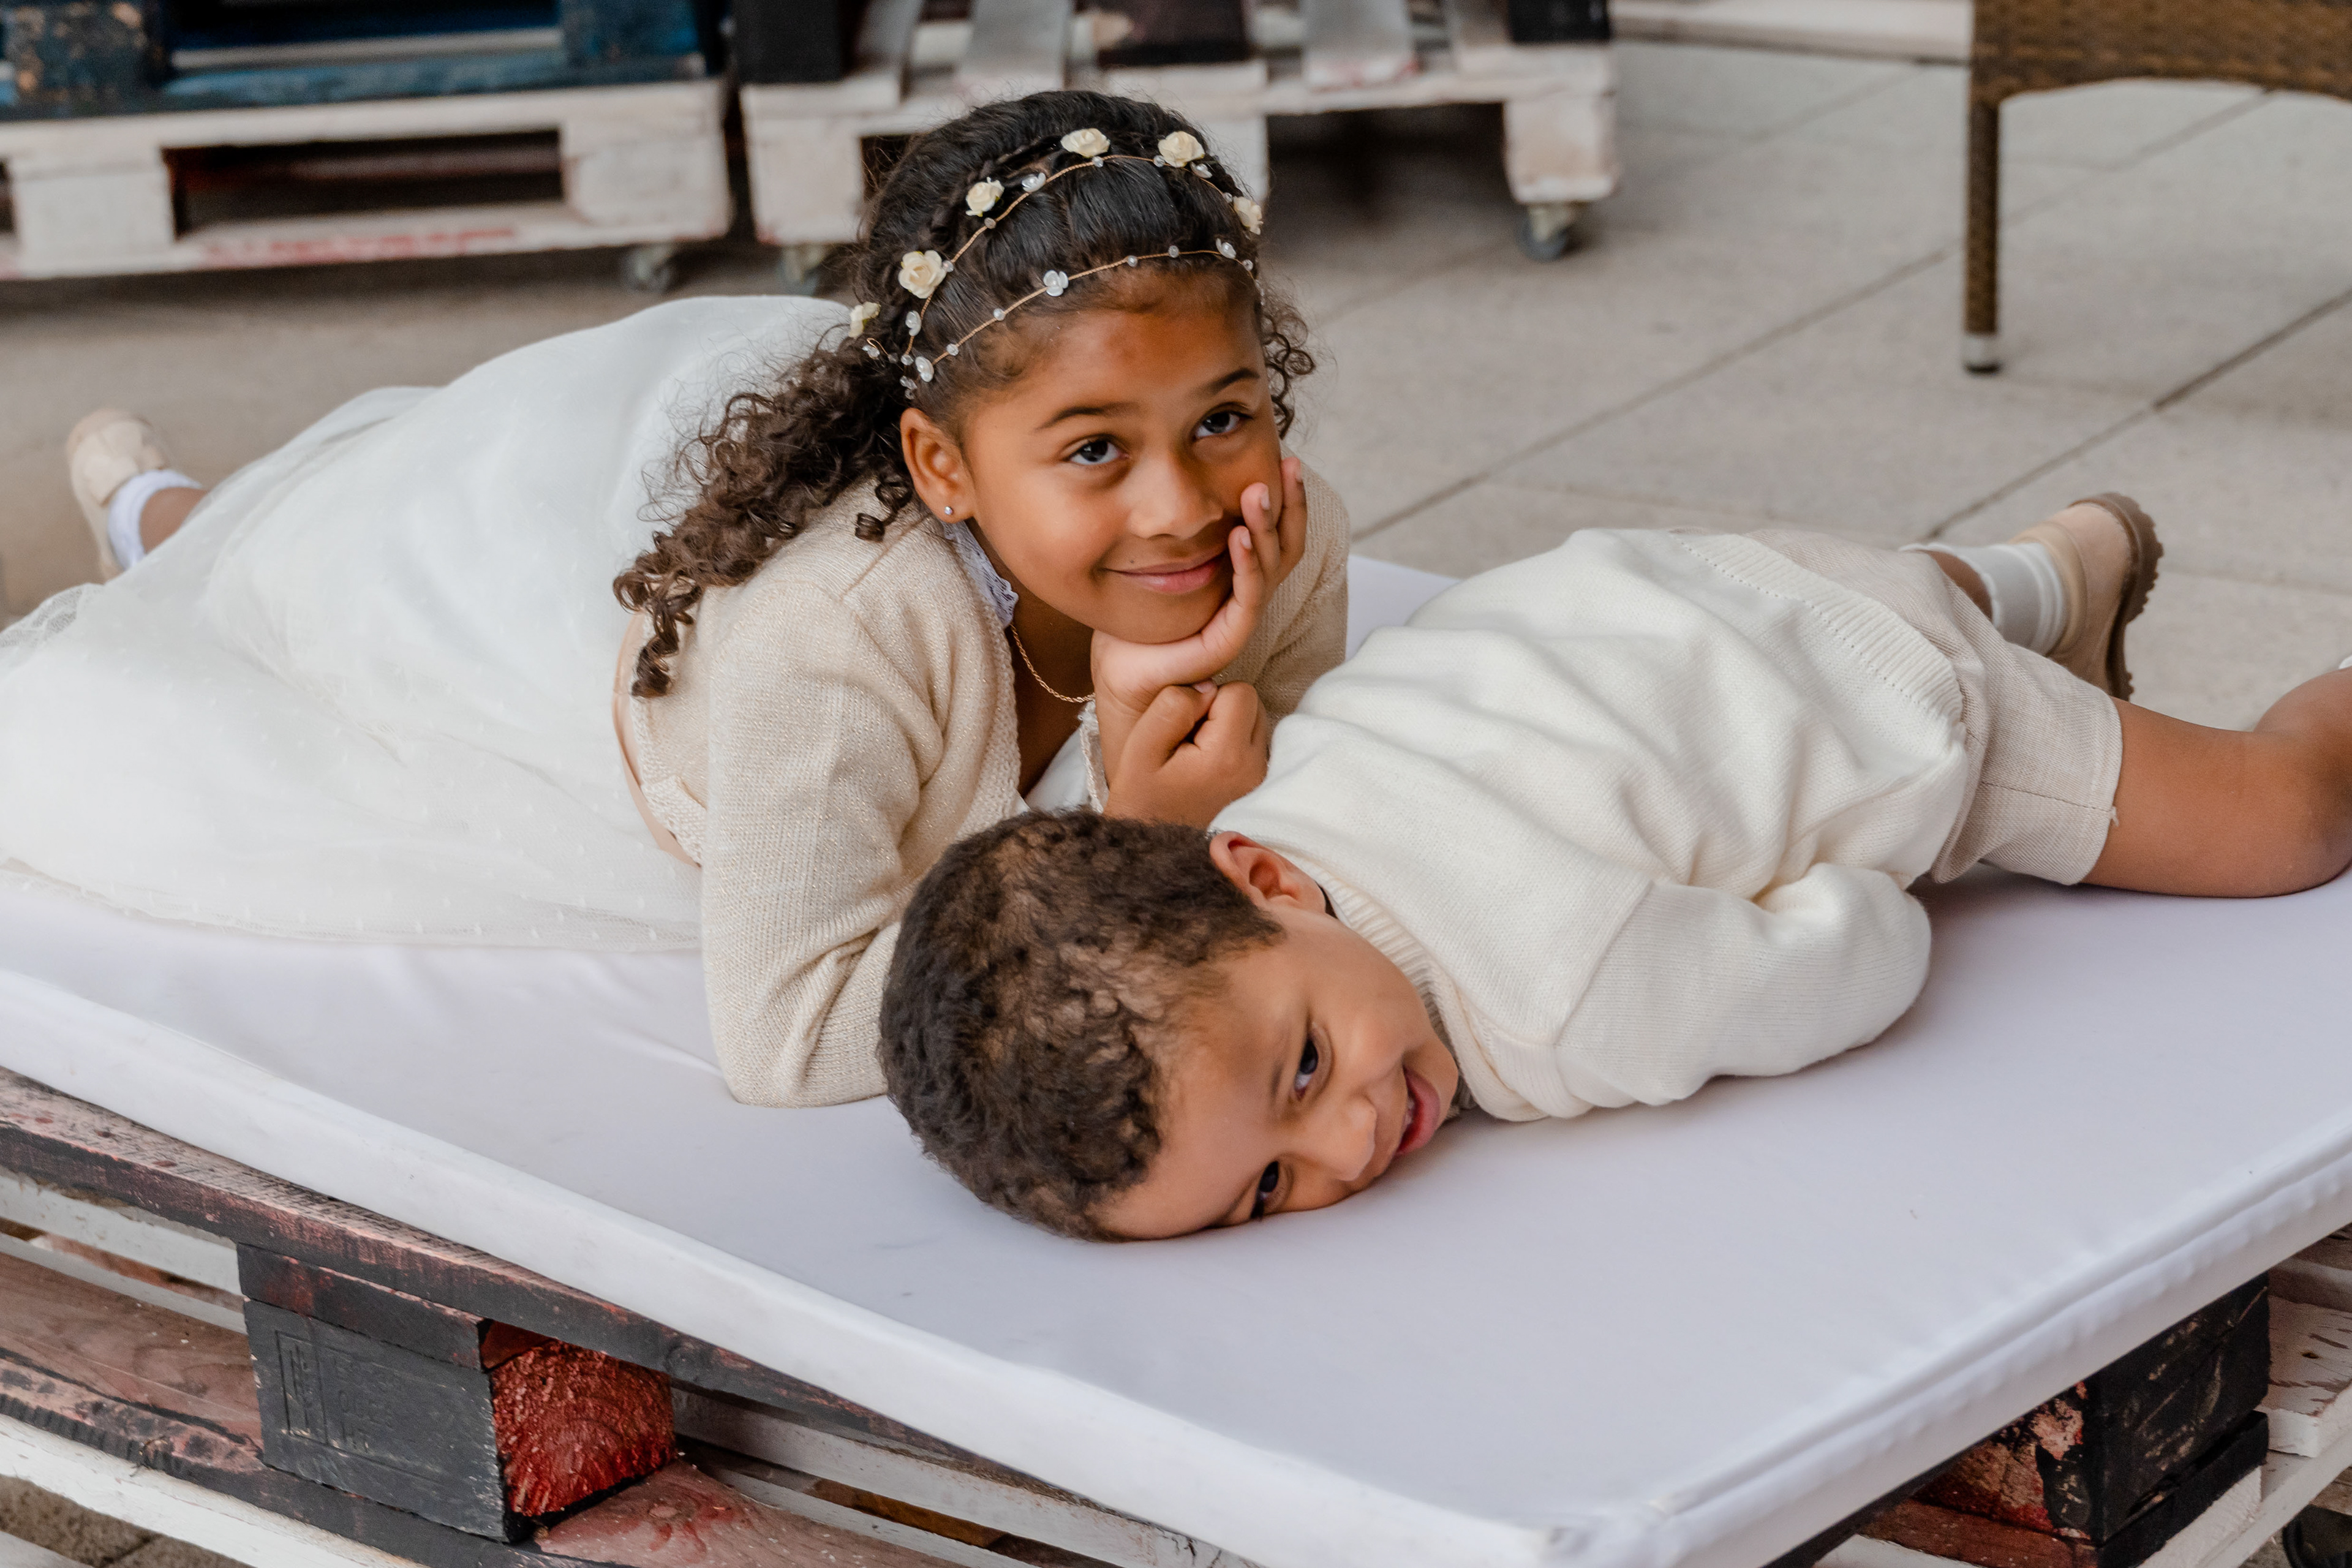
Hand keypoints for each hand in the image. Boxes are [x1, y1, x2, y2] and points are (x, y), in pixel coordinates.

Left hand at [1093, 456, 1307, 769]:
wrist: (1126, 666)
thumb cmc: (1142, 611)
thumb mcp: (1167, 556)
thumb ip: (1186, 525)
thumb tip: (1187, 470)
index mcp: (1242, 573)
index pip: (1280, 532)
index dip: (1290, 498)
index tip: (1288, 460)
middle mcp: (1250, 592)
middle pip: (1288, 543)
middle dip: (1291, 503)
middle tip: (1288, 465)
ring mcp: (1244, 614)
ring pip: (1271, 565)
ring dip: (1266, 526)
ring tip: (1258, 492)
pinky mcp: (1231, 635)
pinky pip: (1248, 595)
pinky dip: (1246, 563)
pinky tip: (1239, 535)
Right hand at [1103, 680, 1270, 827]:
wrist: (1151, 852)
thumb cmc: (1141, 798)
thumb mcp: (1141, 747)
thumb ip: (1173, 705)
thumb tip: (1205, 685)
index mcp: (1227, 756)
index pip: (1239, 691)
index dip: (1207, 697)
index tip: (1183, 726)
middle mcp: (1254, 768)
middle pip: (1253, 704)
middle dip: (1222, 709)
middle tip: (1188, 739)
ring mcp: (1260, 781)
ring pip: (1256, 722)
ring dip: (1229, 725)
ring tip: (1196, 753)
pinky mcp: (1258, 788)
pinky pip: (1254, 745)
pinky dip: (1234, 745)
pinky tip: (1207, 766)